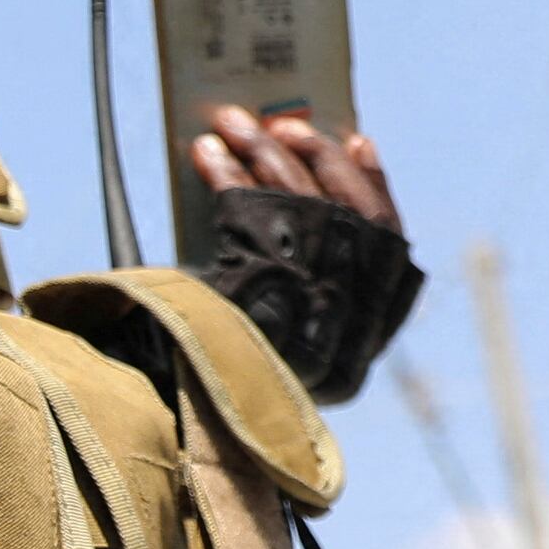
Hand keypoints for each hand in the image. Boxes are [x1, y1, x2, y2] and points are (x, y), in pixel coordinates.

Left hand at [183, 110, 422, 406]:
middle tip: (285, 120)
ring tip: (233, 122)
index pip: (388, 255)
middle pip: (346, 219)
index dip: (375, 191)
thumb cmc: (209, 379)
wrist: (160, 428)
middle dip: (315, 158)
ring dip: (265, 152)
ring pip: (300, 205)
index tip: (357, 144)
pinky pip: (247, 213)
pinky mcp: (250, 296)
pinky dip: (226, 175)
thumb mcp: (263, 342)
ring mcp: (302, 317)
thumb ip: (296, 286)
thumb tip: (294, 187)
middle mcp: (344, 338)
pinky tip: (206, 154)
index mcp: (357, 355)